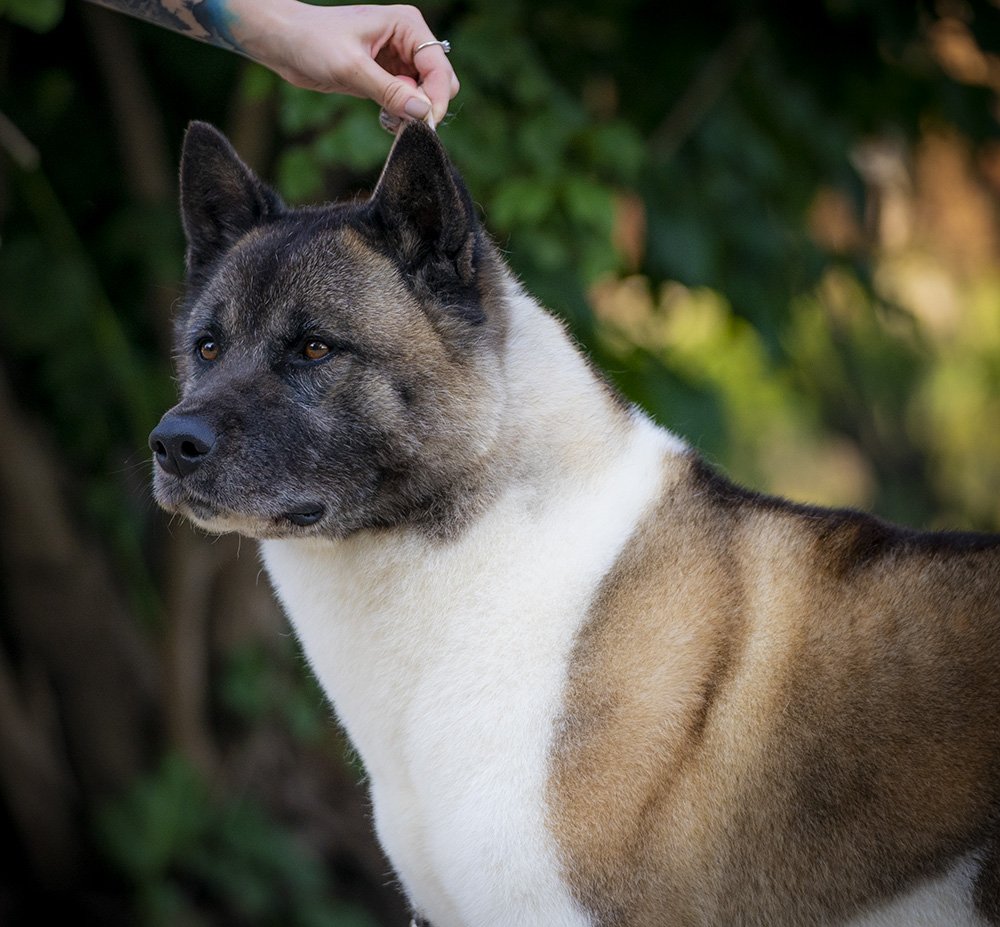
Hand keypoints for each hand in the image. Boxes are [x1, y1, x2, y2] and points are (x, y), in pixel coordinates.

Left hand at [229, 1, 458, 126]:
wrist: (285, 43)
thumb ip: (389, 91)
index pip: (438, 66)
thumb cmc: (313, 42)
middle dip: (427, 105)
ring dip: (414, 112)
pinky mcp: (387, 76)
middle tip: (404, 121)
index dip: (437, 98)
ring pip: (426, 94)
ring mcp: (399, 59)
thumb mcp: (351, 68)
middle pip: (440, 81)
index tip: (425, 124)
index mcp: (406, 25)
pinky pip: (409, 101)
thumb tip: (423, 113)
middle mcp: (408, 40)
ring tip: (389, 117)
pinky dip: (402, 113)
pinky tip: (385, 116)